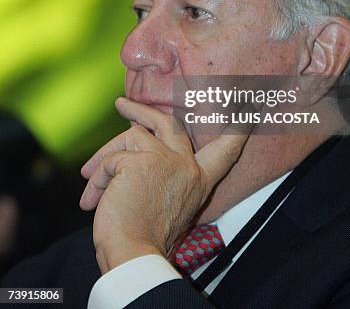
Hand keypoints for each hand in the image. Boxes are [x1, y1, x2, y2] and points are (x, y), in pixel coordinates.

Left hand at [80, 97, 249, 272]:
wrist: (133, 255)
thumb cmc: (146, 236)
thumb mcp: (169, 203)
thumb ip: (165, 176)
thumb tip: (136, 146)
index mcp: (198, 180)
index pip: (225, 149)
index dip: (237, 127)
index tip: (250, 108)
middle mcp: (186, 166)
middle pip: (167, 123)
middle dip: (143, 110)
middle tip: (123, 104)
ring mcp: (164, 160)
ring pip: (131, 136)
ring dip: (104, 154)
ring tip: (89, 172)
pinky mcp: (139, 162)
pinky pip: (110, 160)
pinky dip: (97, 178)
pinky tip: (92, 198)